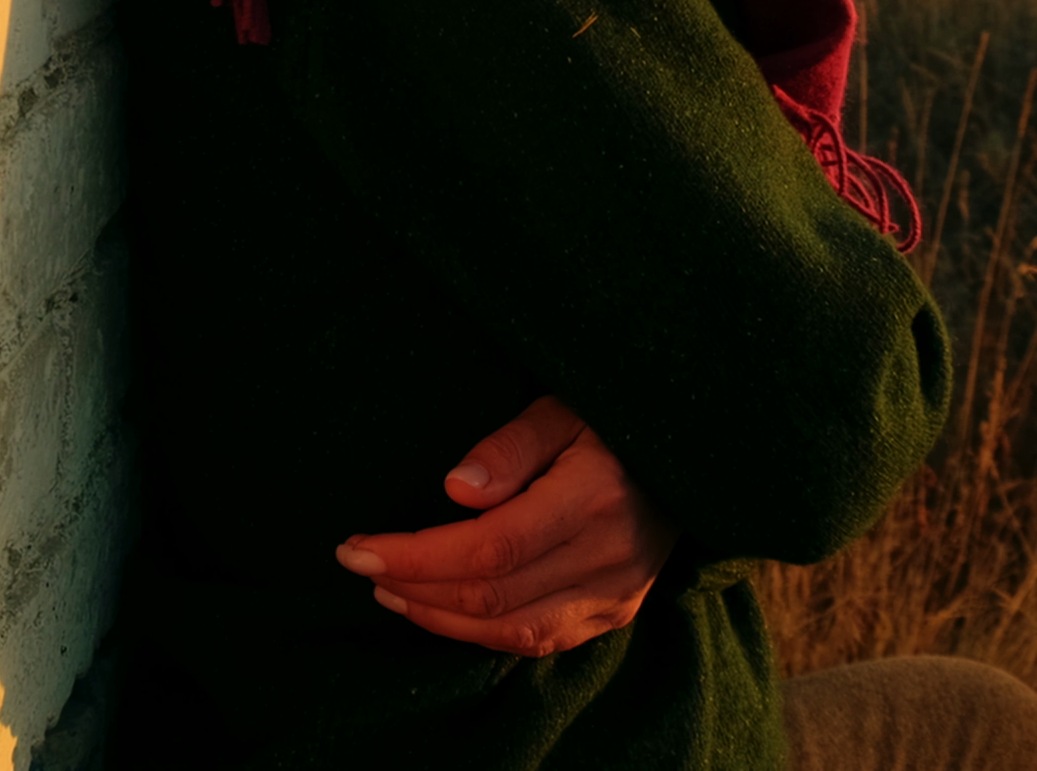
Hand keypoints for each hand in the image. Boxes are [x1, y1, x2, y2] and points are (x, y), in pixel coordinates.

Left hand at [335, 395, 680, 656]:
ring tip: (389, 591)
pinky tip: (442, 611)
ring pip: (512, 630)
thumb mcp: (563, 404)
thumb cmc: (613, 415)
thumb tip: (452, 490)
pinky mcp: (616, 611)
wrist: (689, 450)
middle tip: (359, 565)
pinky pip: (540, 641)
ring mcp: (617, 592)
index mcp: (595, 496)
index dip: (416, 556)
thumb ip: (510, 446)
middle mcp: (609, 555)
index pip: (488, 548)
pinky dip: (482, 634)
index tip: (358, 547)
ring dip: (439, 617)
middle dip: (413, 585)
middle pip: (492, 595)